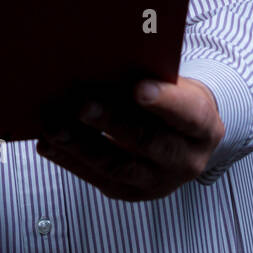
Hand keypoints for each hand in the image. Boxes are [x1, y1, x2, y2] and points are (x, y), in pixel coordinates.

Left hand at [35, 77, 224, 201]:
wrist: (181, 135)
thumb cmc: (171, 97)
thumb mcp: (173, 83)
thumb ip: (149, 75)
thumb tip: (104, 59)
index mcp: (203, 125)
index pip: (188, 113)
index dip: (165, 101)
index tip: (139, 87)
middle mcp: (186, 160)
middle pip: (149, 142)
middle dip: (113, 123)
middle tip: (83, 106)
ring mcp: (158, 181)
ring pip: (118, 167)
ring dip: (82, 147)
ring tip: (54, 128)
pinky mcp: (131, 193)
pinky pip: (98, 178)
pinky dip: (71, 160)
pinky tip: (49, 143)